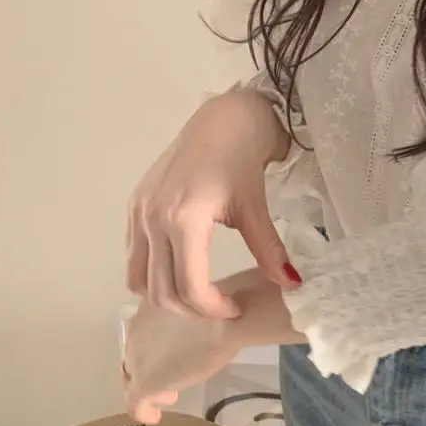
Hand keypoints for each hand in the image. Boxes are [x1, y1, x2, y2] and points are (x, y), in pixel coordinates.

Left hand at [122, 269, 302, 423]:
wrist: (224, 322)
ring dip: (151, 385)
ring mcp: (138, 358)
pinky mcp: (145, 383)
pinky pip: (136, 404)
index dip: (154, 345)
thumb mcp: (196, 304)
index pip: (143, 333)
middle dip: (152, 365)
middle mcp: (136, 331)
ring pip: (133, 378)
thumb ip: (185, 314)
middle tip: (173, 373)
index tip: (170, 352)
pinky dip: (144, 411)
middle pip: (135, 355)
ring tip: (170, 394)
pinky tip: (155, 417)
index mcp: (150, 307)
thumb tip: (197, 322)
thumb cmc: (220, 307)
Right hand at [125, 88, 297, 318]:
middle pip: (161, 291)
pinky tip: (180, 267)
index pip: (190, 287)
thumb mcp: (255, 206)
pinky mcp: (134, 204)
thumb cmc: (243, 155)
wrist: (224, 116)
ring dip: (166, 295)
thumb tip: (292, 283)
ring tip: (199, 292)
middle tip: (220, 306)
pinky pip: (134, 254)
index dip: (213, 308)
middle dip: (192, 309)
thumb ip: (269, 249)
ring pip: (139, 278)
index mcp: (183, 219)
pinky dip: (152, 271)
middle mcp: (152, 218)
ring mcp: (138, 211)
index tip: (235, 308)